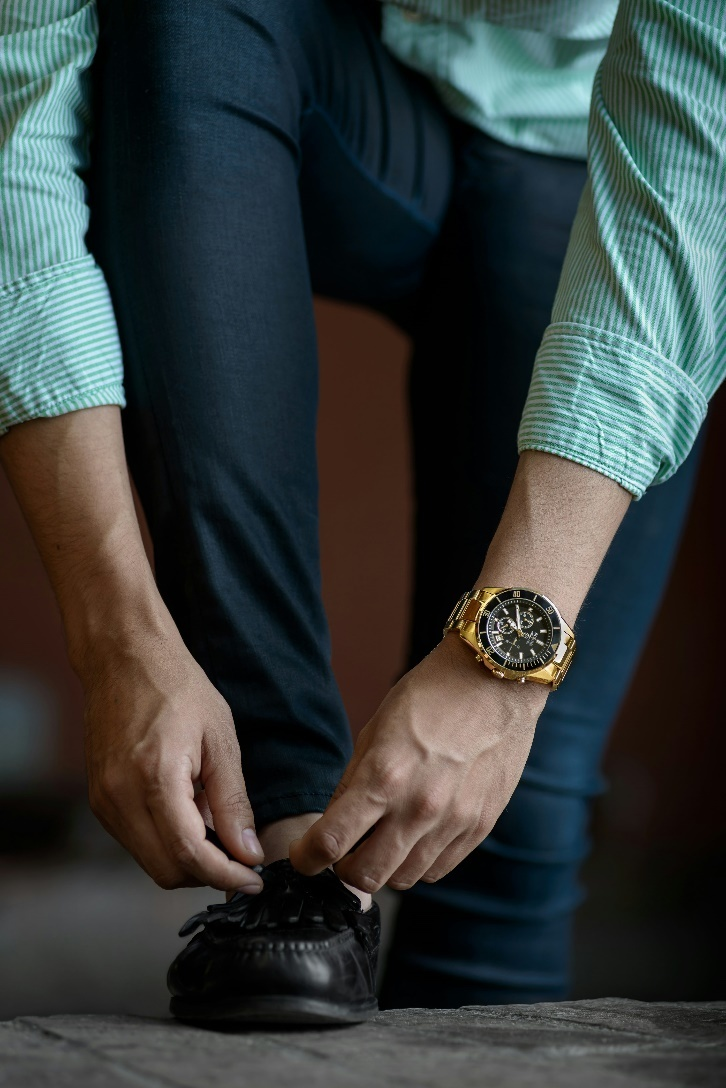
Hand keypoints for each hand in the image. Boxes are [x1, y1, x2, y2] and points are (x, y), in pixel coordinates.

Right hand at [81, 621, 264, 891]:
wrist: (125, 658)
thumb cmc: (177, 687)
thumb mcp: (221, 739)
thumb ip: (233, 801)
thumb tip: (248, 852)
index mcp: (154, 778)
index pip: (190, 854)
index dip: (226, 876)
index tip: (254, 880)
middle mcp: (119, 797)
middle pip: (166, 871)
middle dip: (209, 874)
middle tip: (242, 858)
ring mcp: (104, 801)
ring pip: (150, 861)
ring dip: (188, 859)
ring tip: (217, 823)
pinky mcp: (99, 799)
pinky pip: (137, 841)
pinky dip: (168, 841)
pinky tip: (191, 812)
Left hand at [289, 635, 547, 891]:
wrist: (494, 682)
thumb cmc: (431, 696)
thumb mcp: (376, 729)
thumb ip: (353, 781)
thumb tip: (334, 822)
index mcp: (384, 777)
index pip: (330, 842)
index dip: (306, 858)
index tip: (303, 857)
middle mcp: (418, 808)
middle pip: (366, 876)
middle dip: (343, 872)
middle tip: (342, 854)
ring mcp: (453, 822)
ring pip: (404, 879)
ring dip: (384, 868)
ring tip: (382, 841)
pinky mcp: (479, 826)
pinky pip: (439, 868)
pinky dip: (419, 862)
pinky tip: (414, 837)